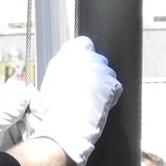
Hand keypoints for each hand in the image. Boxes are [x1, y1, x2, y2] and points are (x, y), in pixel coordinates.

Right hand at [27, 37, 121, 165]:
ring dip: (102, 82)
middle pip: (97, 58)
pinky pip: (115, 86)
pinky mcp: (112, 83)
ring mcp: (102, 69)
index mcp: (70, 53)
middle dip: (93, 70)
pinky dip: (110, 94)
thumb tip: (69, 65)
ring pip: (107, 72)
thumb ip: (62, 66)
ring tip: (91, 98)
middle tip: (84, 87)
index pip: (83, 43)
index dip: (82, 55)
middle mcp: (88, 56)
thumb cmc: (54, 106)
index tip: (80, 66)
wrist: (67, 122)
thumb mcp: (51, 80)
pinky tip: (99, 103)